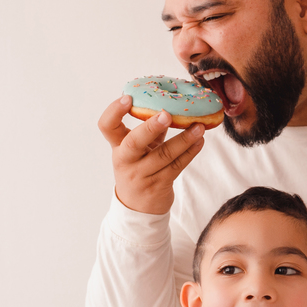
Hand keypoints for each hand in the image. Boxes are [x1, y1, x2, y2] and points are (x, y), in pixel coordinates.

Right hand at [98, 97, 207, 214]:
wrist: (138, 208)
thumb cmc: (139, 169)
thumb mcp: (138, 150)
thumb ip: (149, 130)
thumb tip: (170, 105)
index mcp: (118, 147)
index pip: (107, 127)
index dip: (114, 111)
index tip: (128, 98)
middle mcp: (126, 161)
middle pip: (134, 142)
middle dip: (150, 127)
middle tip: (167, 114)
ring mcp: (141, 175)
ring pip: (163, 155)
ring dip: (183, 139)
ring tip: (199, 127)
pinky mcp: (158, 185)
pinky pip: (177, 166)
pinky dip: (190, 152)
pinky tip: (200, 141)